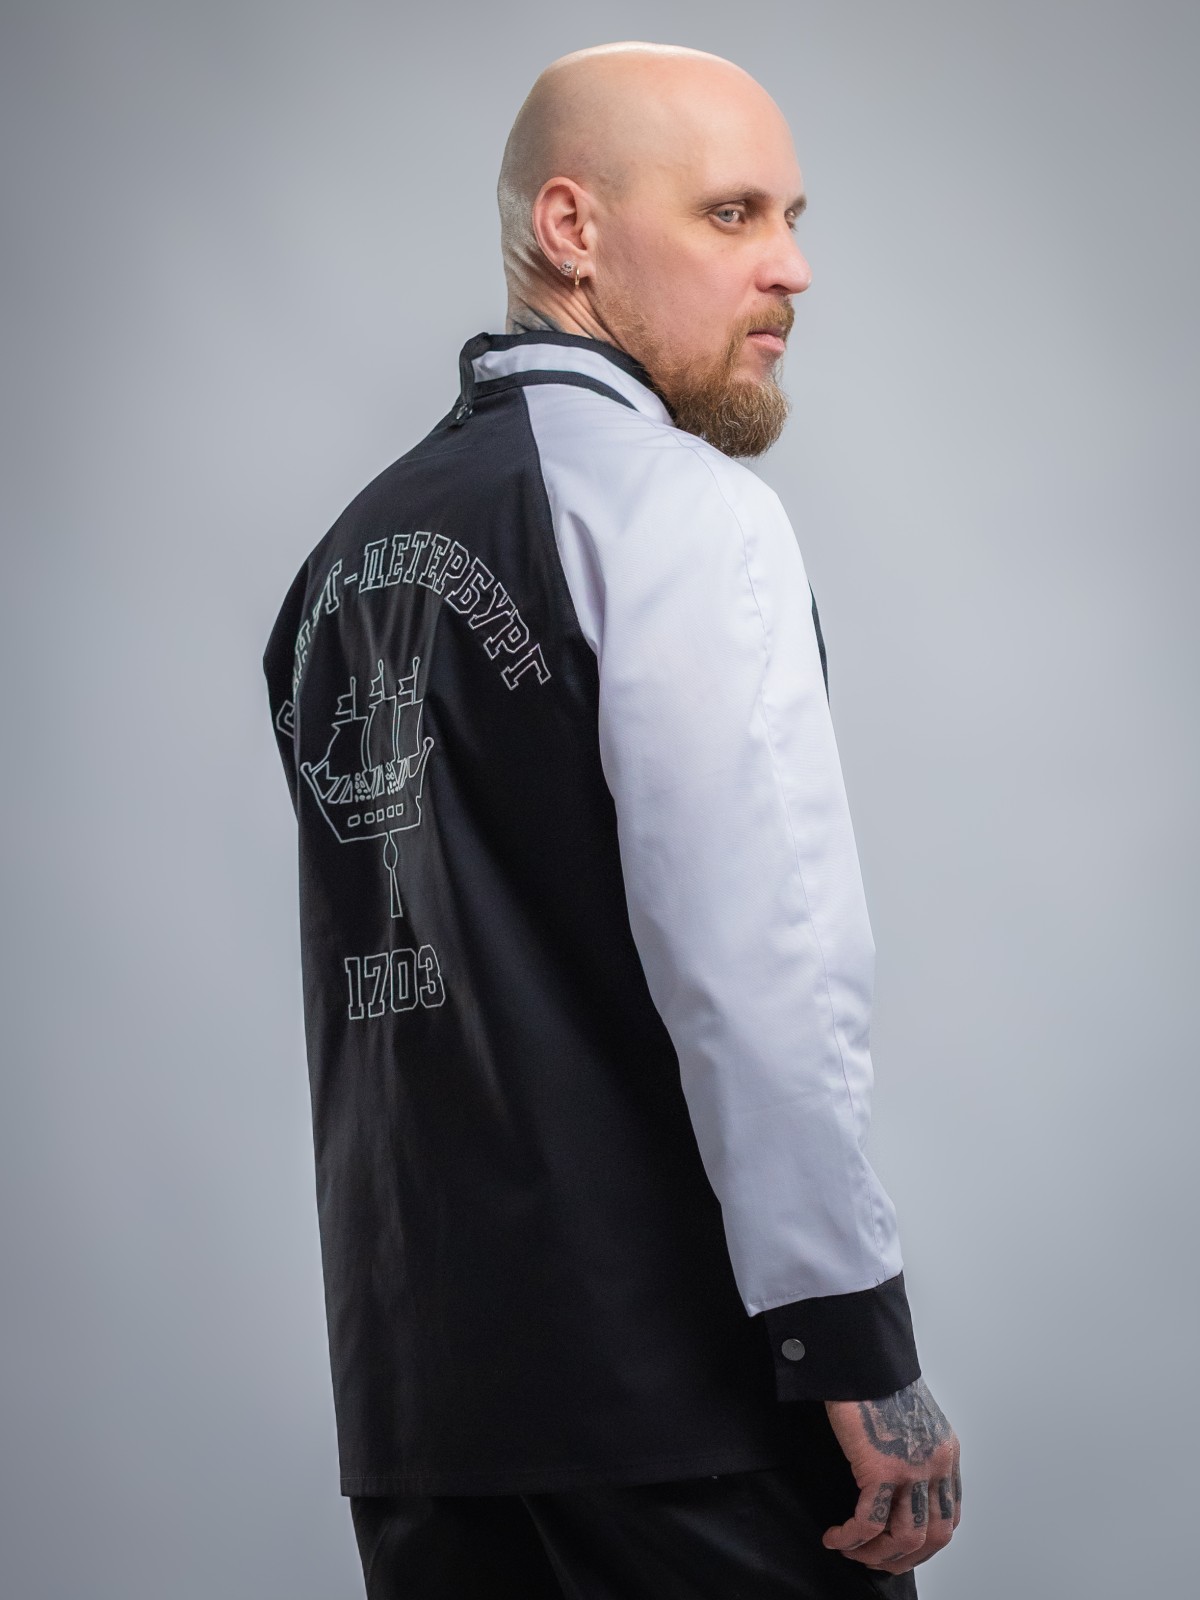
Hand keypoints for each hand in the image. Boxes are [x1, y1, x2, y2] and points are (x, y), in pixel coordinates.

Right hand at [822, 1377, 961, 1574]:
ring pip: (903, 1538)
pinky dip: (850, 1538)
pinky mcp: (881, 1468)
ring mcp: (912, 1469)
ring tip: (851, 1551)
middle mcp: (937, 1465)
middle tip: (875, 1561)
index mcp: (947, 1454)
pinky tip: (835, 1537)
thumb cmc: (878, 1379)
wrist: (863, 1356)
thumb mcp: (915, 1416)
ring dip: (874, 1554)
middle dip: (902, 1558)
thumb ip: (917, 1449)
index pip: (949, 1517)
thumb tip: (900, 1483)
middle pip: (933, 1537)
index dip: (925, 1543)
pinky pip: (868, 1522)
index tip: (900, 1550)